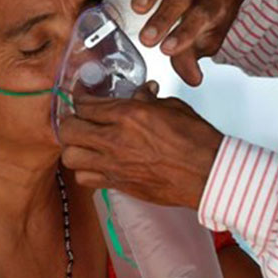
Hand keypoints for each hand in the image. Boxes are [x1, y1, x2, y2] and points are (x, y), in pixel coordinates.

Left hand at [57, 83, 222, 207]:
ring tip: (85, 144)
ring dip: (75, 148)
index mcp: (129, 115)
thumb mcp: (173, 107)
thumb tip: (141, 93)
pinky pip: (85, 178)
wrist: (209, 175)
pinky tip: (97, 164)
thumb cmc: (197, 142)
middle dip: (70, 122)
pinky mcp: (119, 184)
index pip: (84, 104)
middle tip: (80, 120)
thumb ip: (149, 100)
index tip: (82, 98)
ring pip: (70, 156)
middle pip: (67, 129)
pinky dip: (86, 170)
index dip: (80, 99)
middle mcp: (115, 140)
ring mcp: (114, 164)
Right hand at [118, 0, 246, 85]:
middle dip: (163, 18)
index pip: (201, 17)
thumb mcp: (210, 36)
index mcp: (215, 2)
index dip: (185, 33)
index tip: (168, 50)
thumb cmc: (213, 11)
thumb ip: (194, 55)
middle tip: (147, 39)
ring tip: (137, 8)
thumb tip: (192, 80)